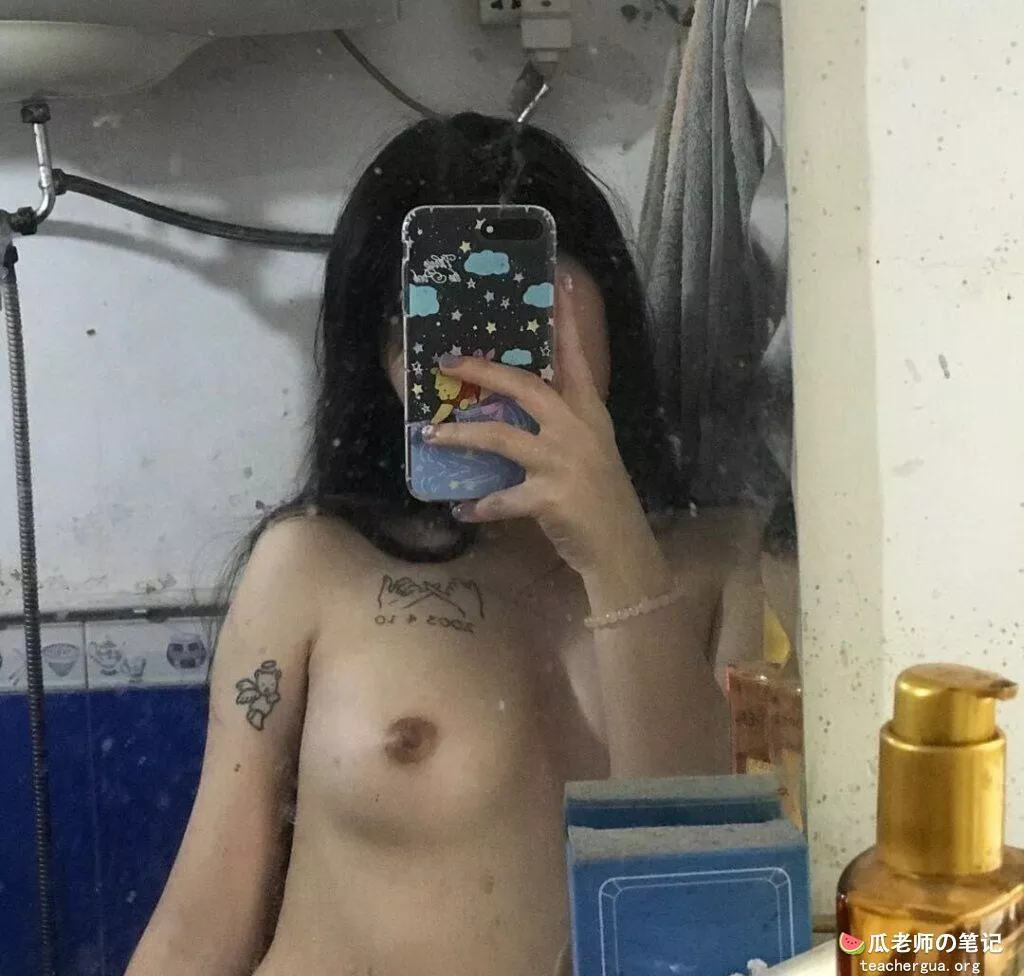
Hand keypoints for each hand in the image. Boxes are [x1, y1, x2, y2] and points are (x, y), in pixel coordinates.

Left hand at [422, 276, 656, 577]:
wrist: (621, 549)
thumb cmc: (603, 500)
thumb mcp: (591, 452)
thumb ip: (561, 426)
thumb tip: (518, 410)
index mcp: (589, 415)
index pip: (575, 360)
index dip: (565, 322)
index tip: (557, 282)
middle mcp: (577, 431)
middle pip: (524, 388)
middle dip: (484, 372)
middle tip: (449, 362)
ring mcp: (564, 463)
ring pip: (500, 437)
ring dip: (461, 436)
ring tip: (431, 436)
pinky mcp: (551, 497)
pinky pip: (501, 498)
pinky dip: (479, 506)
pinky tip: (462, 510)